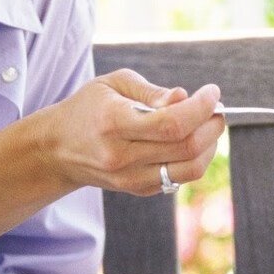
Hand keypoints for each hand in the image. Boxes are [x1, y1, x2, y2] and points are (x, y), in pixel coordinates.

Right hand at [0, 69, 223, 244]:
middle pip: (186, 148)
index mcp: (114, 123)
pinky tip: (191, 140)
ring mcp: (130, 178)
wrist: (57, 149)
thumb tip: (184, 97)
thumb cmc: (88, 108)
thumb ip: (151, 91)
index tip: (212, 92)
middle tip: (216, 109)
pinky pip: (179, 178)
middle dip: (212, 125)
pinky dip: (195, 158)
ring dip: (210, 146)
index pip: (171, 123)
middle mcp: (122, 156)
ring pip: (189, 169)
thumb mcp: (113, 84)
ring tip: (209, 125)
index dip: (201, 107)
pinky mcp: (138, 189)